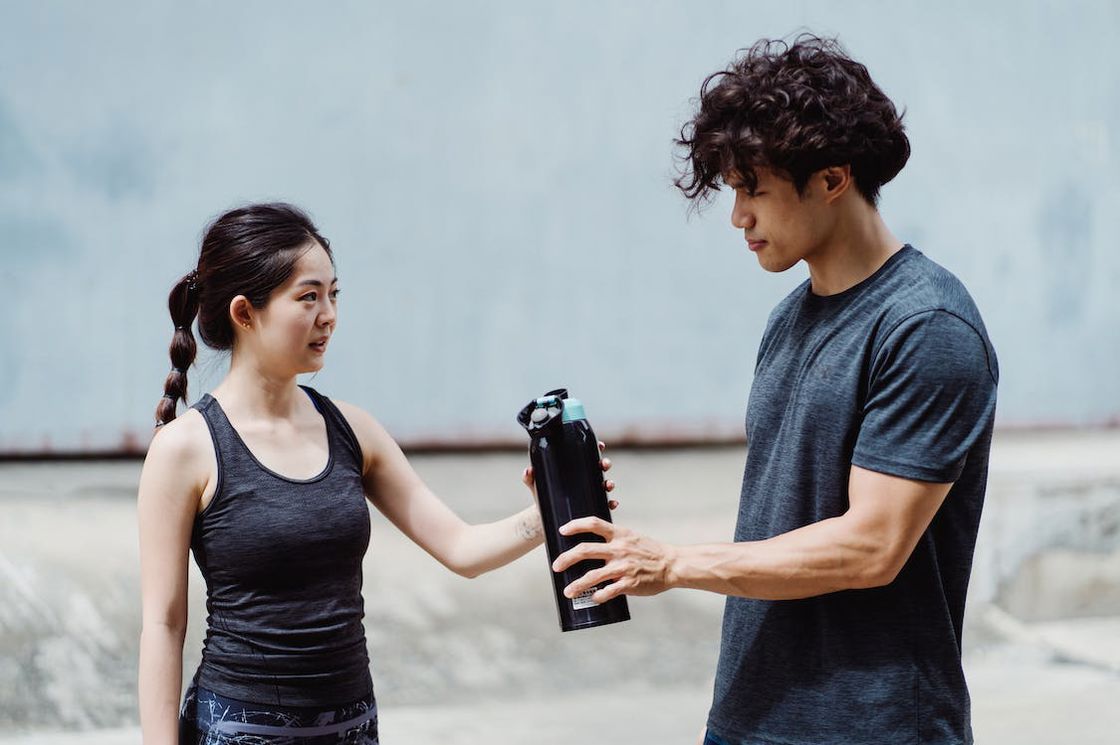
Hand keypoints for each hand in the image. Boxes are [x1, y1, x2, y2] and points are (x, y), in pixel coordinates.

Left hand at [521, 440, 617, 509]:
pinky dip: (611, 503)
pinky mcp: (590, 505)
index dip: (596, 448)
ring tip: (608, 485)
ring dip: (609, 483)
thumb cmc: (541, 496)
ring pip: (604, 484)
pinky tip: (613, 503)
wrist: (543, 517)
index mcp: (574, 469)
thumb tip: (528, 470)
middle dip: (605, 463)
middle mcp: (584, 479)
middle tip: (604, 465)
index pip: (587, 455)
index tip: (600, 445)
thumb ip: (529, 477)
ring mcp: (589, 492)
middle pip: (599, 467)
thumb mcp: (536, 485)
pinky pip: (604, 503)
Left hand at [551, 516, 675, 602]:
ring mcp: (623, 567)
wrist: (671, 564)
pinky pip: (609, 591)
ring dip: (577, 584)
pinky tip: (593, 598)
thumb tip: (593, 543)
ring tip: (567, 591)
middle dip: (566, 558)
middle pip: (585, 550)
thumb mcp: (631, 537)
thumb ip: (614, 539)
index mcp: (619, 534)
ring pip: (593, 575)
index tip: (562, 530)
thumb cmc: (650, 551)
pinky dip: (599, 595)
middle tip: (556, 566)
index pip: (594, 523)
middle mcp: (618, 549)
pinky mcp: (629, 583)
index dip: (576, 525)